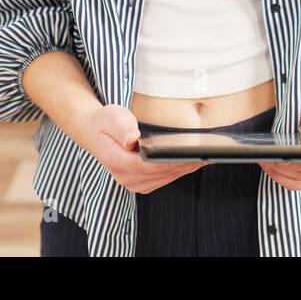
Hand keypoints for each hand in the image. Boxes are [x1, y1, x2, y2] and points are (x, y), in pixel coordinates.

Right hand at [79, 103, 204, 194]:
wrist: (94, 132)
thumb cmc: (105, 122)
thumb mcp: (111, 117)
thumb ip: (122, 128)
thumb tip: (132, 140)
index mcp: (116, 161)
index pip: (146, 165)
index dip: (169, 161)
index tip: (188, 156)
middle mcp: (125, 177)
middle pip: (160, 174)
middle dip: (183, 164)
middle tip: (206, 154)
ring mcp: (134, 182)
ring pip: (165, 178)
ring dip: (184, 168)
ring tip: (204, 157)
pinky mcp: (142, 182)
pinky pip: (164, 178)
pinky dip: (179, 170)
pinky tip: (192, 161)